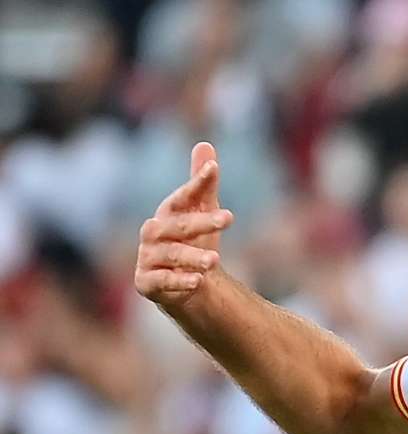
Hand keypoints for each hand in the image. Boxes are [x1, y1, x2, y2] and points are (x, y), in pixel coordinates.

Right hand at [134, 142, 232, 309]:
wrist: (185, 282)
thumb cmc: (193, 240)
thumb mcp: (201, 211)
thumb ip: (202, 184)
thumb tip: (205, 145)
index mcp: (166, 214)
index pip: (180, 196)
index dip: (195, 183)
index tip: (214, 170)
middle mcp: (153, 234)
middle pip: (177, 226)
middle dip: (201, 222)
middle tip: (229, 218)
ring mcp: (148, 259)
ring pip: (170, 255)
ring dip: (192, 256)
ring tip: (214, 259)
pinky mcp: (147, 283)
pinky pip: (161, 282)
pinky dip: (178, 282)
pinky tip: (197, 281)